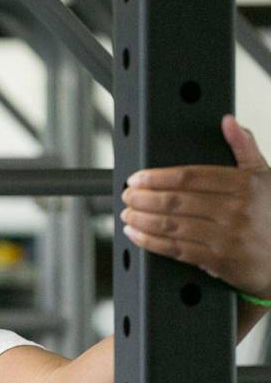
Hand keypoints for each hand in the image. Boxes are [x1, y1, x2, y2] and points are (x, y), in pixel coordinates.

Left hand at [120, 115, 270, 297]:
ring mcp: (227, 238)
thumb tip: (227, 121)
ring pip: (172, 225)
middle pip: (176, 201)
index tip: (136, 178)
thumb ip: (243, 148)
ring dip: (141, 219)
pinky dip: (150, 241)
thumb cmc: (270, 215)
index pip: (190, 176)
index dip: (156, 177)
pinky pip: (176, 249)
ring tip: (127, 213)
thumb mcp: (263, 177)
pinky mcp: (219, 261)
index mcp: (244, 185)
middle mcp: (236, 211)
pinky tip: (136, 234)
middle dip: (142, 198)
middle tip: (127, 195)